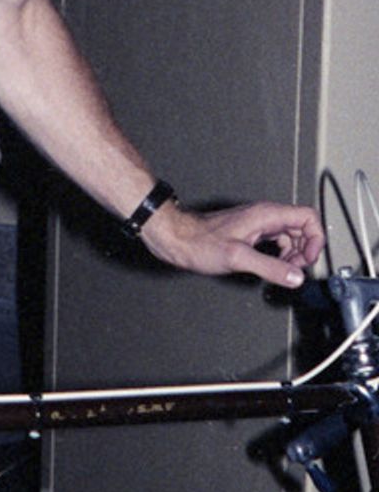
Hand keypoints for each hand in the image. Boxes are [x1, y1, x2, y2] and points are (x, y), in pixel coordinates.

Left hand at [141, 199, 324, 287]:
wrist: (176, 238)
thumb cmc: (199, 242)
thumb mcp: (237, 258)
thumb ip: (269, 267)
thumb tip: (296, 277)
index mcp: (266, 215)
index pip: (308, 217)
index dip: (315, 239)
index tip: (307, 260)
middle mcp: (264, 216)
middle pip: (302, 227)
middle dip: (304, 249)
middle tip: (294, 269)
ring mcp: (257, 224)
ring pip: (289, 235)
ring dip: (292, 254)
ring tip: (283, 270)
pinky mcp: (249, 233)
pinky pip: (275, 241)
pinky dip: (280, 254)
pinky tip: (270, 267)